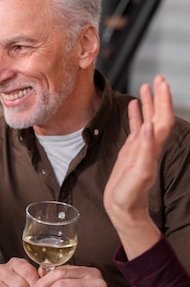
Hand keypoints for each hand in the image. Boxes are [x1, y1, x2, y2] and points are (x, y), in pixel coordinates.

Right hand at [103, 75, 173, 258]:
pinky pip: (135, 129)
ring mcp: (141, 148)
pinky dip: (136, 116)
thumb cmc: (129, 195)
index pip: (162, 119)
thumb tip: (149, 127)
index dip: (163, 101)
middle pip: (158, 116)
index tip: (160, 84)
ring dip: (149, 103)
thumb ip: (145, 151)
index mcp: (153, 149)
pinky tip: (134, 106)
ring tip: (146, 86)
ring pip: (148, 120)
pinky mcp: (131, 152)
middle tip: (157, 78)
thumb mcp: (138, 174)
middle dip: (159, 97)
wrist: (123, 208)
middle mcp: (150, 146)